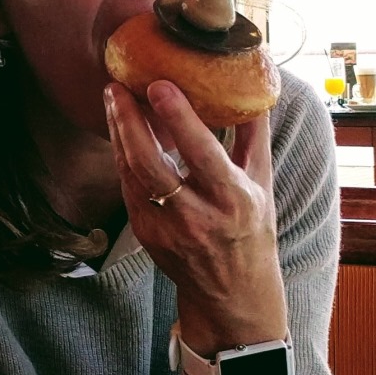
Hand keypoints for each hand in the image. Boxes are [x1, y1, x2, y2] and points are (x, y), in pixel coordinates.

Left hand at [105, 80, 286, 350]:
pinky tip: (121, 128)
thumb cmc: (251, 228)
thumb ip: (253, 134)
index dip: (179, 118)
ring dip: (119, 133)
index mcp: (233, 199)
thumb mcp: (262, 182)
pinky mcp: (145, 233)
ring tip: (113, 97)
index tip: (159, 85)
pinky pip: (128, 186)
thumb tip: (256, 83)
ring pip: (132, 173)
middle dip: (129, 122)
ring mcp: (165, 228)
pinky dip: (123, 154)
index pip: (203, 153)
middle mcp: (198, 216)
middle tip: (116, 86)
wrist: (232, 291)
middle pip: (151, 164)